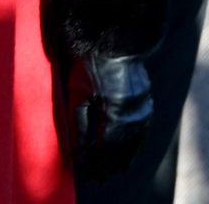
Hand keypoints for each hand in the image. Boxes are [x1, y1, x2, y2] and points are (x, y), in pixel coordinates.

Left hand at [68, 51, 152, 181]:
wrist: (118, 46)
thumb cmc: (89, 67)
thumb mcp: (77, 93)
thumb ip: (78, 124)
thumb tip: (77, 151)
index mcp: (113, 116)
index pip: (104, 150)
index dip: (95, 163)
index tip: (85, 173)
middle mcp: (132, 119)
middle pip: (120, 151)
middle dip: (107, 166)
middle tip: (96, 178)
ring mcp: (143, 113)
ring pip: (132, 145)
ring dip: (121, 160)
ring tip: (110, 172)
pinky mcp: (147, 107)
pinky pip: (141, 135)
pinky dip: (133, 147)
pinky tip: (127, 155)